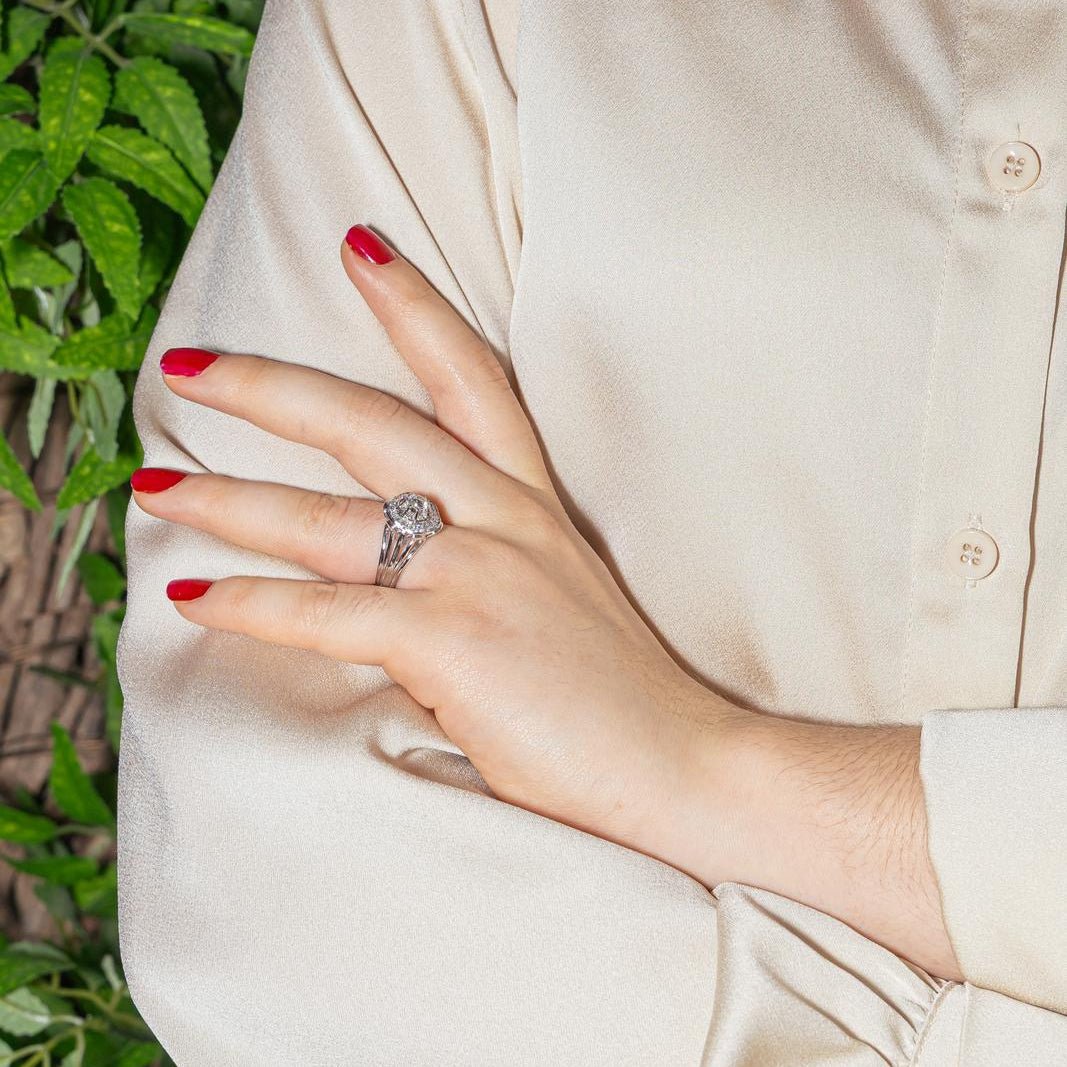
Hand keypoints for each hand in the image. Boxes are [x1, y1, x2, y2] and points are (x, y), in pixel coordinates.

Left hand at [134, 223, 962, 981]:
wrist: (680, 764)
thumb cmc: (616, 694)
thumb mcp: (556, 600)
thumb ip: (482, 570)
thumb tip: (395, 584)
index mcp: (531, 503)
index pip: (471, 378)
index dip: (414, 307)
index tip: (361, 248)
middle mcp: (503, 519)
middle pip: (372, 423)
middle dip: (272, 386)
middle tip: (190, 361)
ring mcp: (477, 574)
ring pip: (327, 516)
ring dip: (229, 499)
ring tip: (155, 484)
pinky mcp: (451, 640)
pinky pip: (326, 613)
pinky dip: (252, 605)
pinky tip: (196, 596)